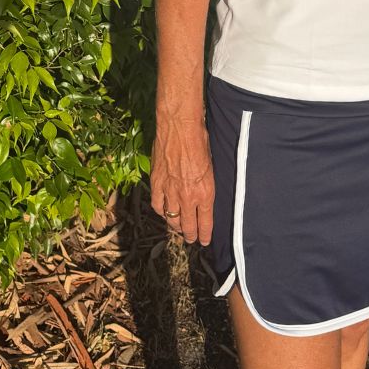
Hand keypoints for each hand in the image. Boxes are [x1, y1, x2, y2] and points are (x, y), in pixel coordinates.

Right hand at [149, 115, 214, 244]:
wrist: (180, 128)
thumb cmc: (201, 141)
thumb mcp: (212, 166)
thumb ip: (207, 184)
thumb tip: (204, 195)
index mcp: (205, 193)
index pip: (205, 222)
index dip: (205, 234)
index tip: (205, 241)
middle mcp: (188, 197)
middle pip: (187, 225)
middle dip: (190, 235)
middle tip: (191, 239)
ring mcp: (170, 191)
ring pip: (171, 218)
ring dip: (175, 225)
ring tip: (178, 228)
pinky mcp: (157, 183)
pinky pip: (157, 205)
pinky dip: (161, 210)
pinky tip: (164, 211)